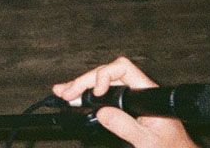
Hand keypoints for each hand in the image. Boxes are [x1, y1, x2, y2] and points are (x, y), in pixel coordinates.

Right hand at [52, 58, 197, 147]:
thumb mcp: (147, 141)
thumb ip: (126, 126)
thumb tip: (101, 112)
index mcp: (148, 93)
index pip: (123, 69)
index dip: (105, 75)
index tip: (95, 92)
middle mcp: (139, 92)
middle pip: (108, 75)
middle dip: (84, 81)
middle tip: (64, 91)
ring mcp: (133, 99)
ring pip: (104, 84)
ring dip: (82, 87)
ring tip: (62, 92)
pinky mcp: (127, 108)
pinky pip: (106, 96)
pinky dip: (88, 97)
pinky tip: (74, 98)